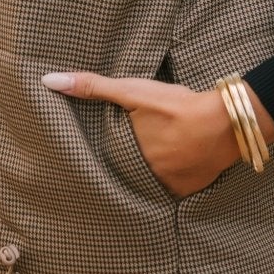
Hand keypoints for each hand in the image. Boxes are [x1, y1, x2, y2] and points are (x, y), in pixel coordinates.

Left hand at [42, 70, 273, 196]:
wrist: (225, 123)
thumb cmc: (176, 106)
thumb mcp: (133, 92)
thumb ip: (93, 86)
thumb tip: (48, 81)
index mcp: (125, 157)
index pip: (103, 162)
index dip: (97, 157)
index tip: (85, 158)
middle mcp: (142, 179)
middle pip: (125, 173)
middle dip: (120, 167)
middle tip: (121, 157)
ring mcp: (164, 189)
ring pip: (145, 183)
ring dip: (144, 174)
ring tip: (143, 164)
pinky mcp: (185, 192)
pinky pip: (168, 190)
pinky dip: (166, 180)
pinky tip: (167, 169)